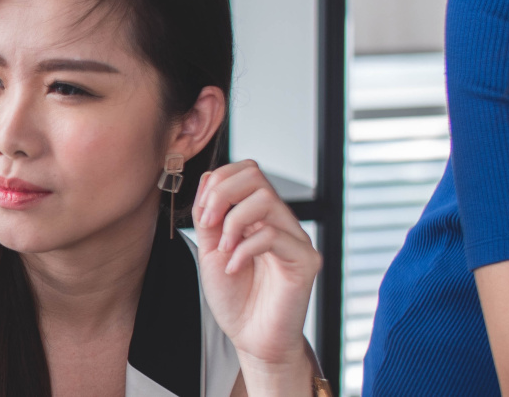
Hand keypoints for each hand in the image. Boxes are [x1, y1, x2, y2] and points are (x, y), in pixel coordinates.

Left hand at [192, 160, 319, 394]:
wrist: (252, 338)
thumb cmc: (235, 297)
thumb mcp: (210, 250)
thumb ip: (209, 216)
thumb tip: (208, 181)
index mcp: (258, 215)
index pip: (245, 171)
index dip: (218, 182)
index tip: (202, 214)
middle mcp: (280, 221)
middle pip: (256, 175)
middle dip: (222, 194)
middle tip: (208, 225)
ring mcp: (296, 239)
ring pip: (266, 199)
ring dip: (233, 222)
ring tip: (223, 250)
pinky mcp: (306, 261)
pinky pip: (274, 235)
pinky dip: (244, 249)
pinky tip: (234, 268)